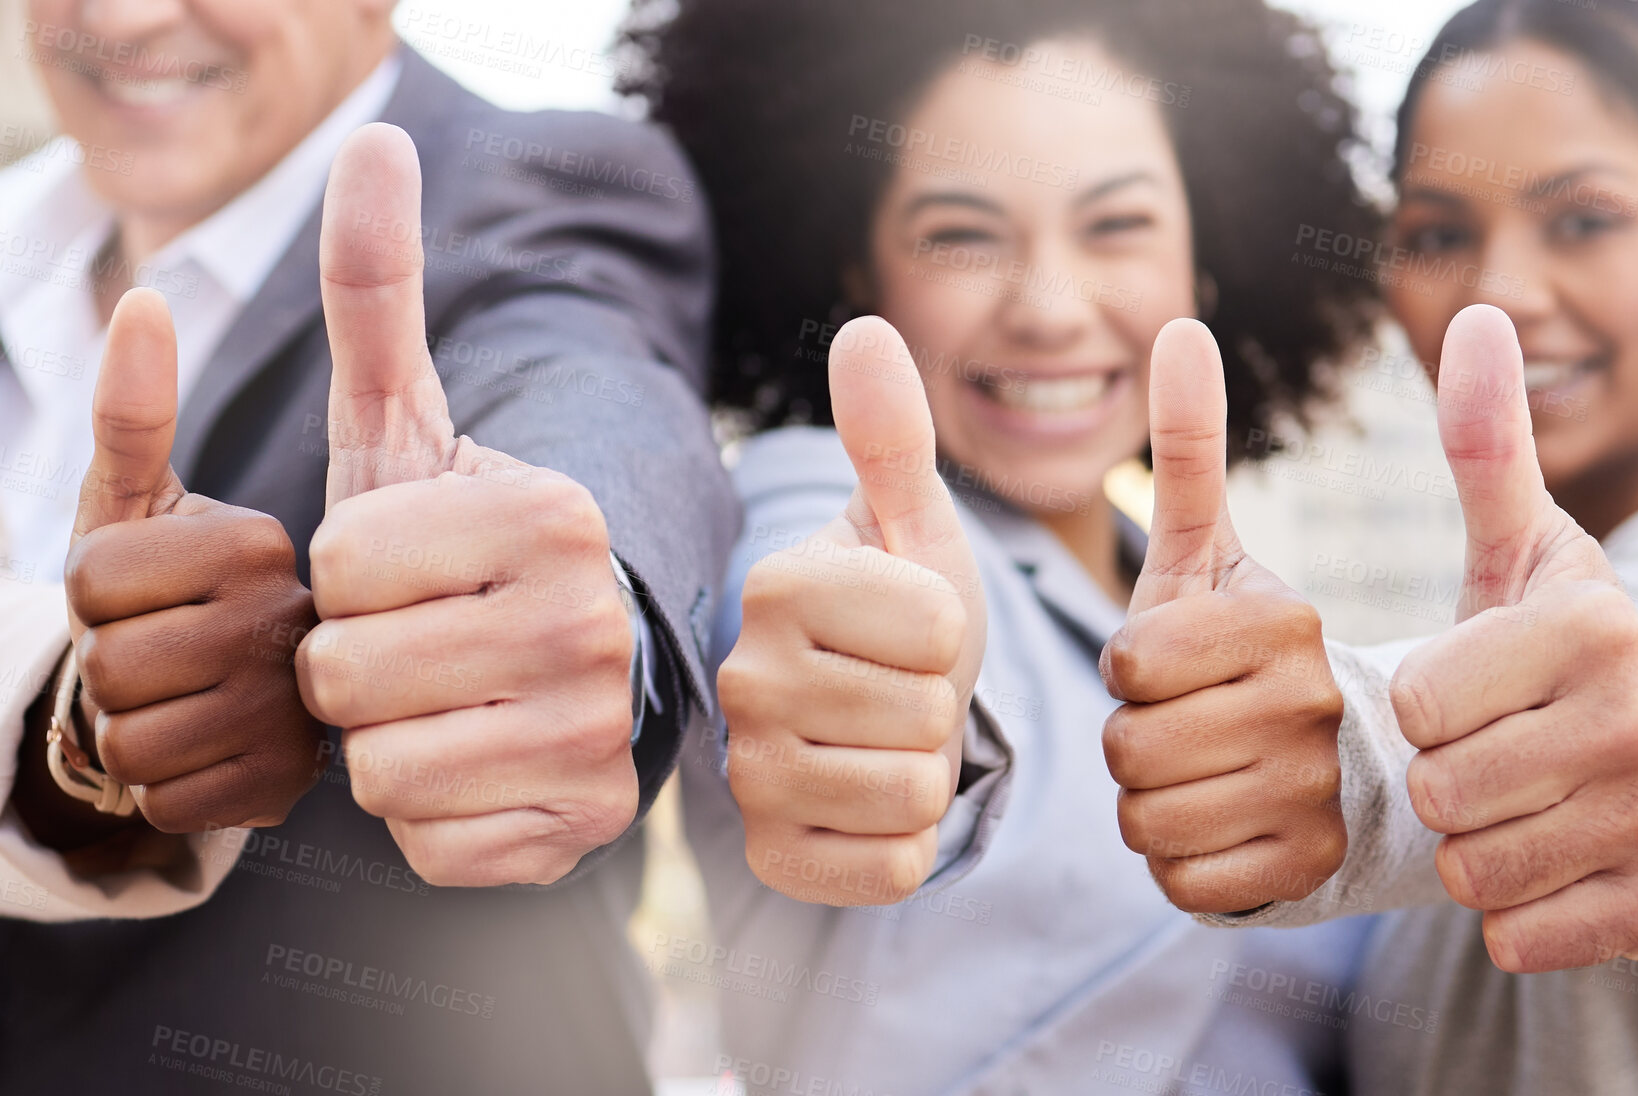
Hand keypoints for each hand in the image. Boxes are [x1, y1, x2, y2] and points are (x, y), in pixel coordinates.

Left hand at [60, 288, 320, 832]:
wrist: (242, 704)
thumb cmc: (175, 597)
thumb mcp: (143, 506)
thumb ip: (133, 411)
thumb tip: (143, 300)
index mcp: (264, 542)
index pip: (93, 581)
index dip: (92, 598)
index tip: (154, 597)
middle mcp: (303, 621)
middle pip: (108, 671)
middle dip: (109, 677)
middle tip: (167, 663)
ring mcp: (309, 713)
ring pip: (132, 747)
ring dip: (136, 740)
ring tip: (190, 711)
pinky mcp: (302, 788)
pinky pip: (169, 805)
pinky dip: (170, 792)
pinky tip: (215, 760)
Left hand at [294, 124, 635, 886]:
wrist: (565, 677)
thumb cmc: (460, 553)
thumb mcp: (412, 426)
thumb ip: (378, 291)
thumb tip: (371, 142)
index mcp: (556, 515)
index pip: (342, 566)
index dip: (342, 575)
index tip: (403, 570)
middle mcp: (596, 625)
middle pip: (347, 674)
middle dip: (348, 665)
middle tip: (411, 646)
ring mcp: (599, 737)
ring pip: (380, 767)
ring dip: (380, 742)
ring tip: (439, 705)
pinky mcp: (582, 831)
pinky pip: (429, 844)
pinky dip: (429, 816)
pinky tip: (475, 769)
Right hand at [717, 315, 985, 905]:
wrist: (873, 709)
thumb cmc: (906, 610)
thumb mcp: (914, 525)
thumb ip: (893, 438)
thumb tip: (863, 326)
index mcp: (780, 585)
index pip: (936, 628)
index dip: (954, 631)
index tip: (914, 626)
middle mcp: (743, 677)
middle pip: (925, 718)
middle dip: (942, 707)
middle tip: (904, 690)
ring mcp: (748, 775)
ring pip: (911, 795)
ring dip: (929, 773)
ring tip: (892, 739)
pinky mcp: (771, 856)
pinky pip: (889, 869)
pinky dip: (908, 842)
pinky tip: (874, 801)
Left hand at [1099, 319, 1345, 913]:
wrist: (1341, 769)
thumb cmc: (1245, 654)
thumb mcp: (1213, 553)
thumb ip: (1189, 448)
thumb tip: (1179, 326)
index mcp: (1288, 623)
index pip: (1132, 663)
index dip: (1127, 670)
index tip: (1166, 665)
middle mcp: (1317, 710)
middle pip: (1127, 748)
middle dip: (1130, 738)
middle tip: (1180, 725)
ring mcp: (1320, 799)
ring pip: (1145, 818)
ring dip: (1147, 800)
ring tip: (1199, 771)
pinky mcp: (1309, 875)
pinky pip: (1177, 880)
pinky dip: (1176, 860)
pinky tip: (1218, 824)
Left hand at [1391, 303, 1637, 971]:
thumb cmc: (1563, 648)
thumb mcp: (1526, 547)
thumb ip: (1484, 446)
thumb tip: (1473, 314)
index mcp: (1596, 628)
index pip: (1424, 700)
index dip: (1420, 705)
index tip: (1462, 692)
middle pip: (1442, 790)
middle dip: (1439, 778)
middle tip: (1483, 755)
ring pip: (1474, 869)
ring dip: (1468, 846)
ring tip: (1510, 803)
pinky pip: (1522, 934)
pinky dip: (1514, 909)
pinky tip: (1545, 861)